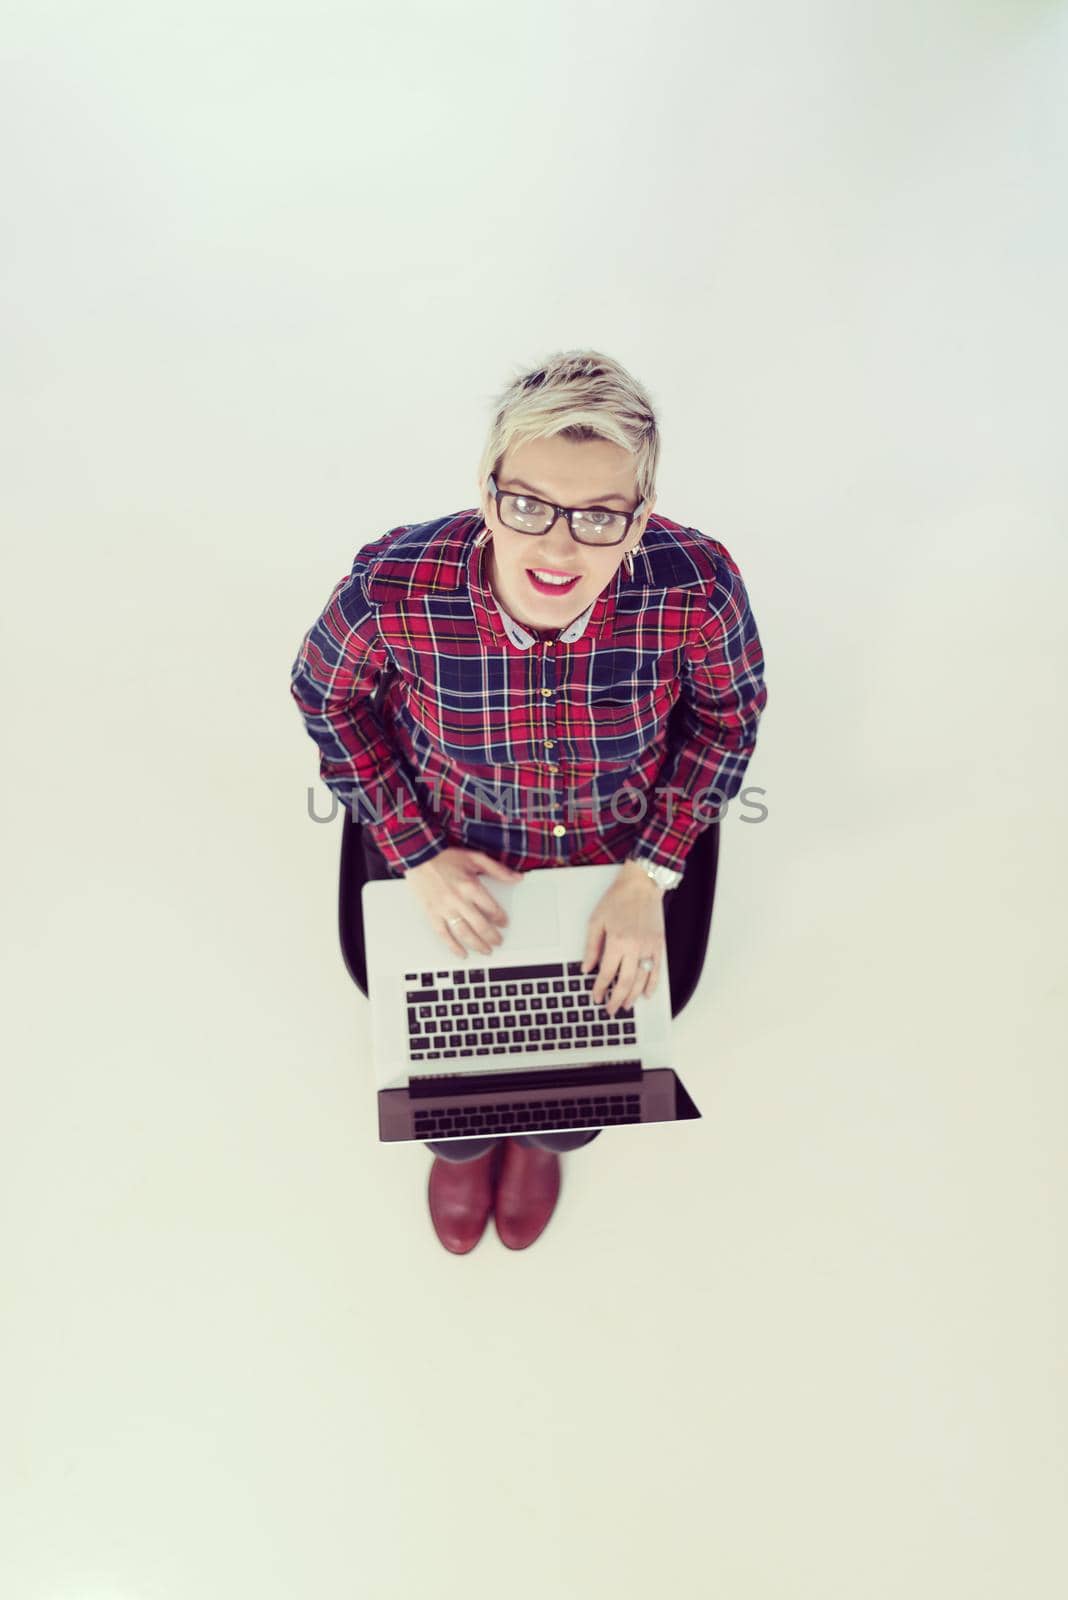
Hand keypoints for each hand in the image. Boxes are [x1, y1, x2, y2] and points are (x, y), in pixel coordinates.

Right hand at [405, 847, 523, 956]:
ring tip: (486, 951)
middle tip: (498, 941)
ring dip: (477, 945)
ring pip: (464, 933)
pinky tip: (462, 953)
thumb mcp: (475, 858)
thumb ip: (498, 869)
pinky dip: (453, 947)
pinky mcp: (432, 914)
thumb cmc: (445, 857)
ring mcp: (444, 909)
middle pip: (481, 925)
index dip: (501, 918)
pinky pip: (444, 935)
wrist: (418, 856)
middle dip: (492, 937)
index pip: (492, 909)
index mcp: (471, 886)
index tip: (504, 923)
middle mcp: (459, 900)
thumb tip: (517, 878)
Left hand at [580, 860, 666, 1015]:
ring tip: (625, 1005)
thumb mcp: (596, 921)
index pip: (606, 973)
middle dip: (616, 999)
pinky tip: (646, 994)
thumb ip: (591, 947)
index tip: (596, 996)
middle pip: (625, 982)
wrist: (641, 885)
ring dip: (633, 996)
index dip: (600, 988)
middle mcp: (635, 947)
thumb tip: (586, 969)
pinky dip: (652, 985)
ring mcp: (649, 947)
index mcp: (617, 941)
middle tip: (610, 1009)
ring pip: (642, 980)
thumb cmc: (617, 900)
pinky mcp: (659, 945)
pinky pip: (657, 971)